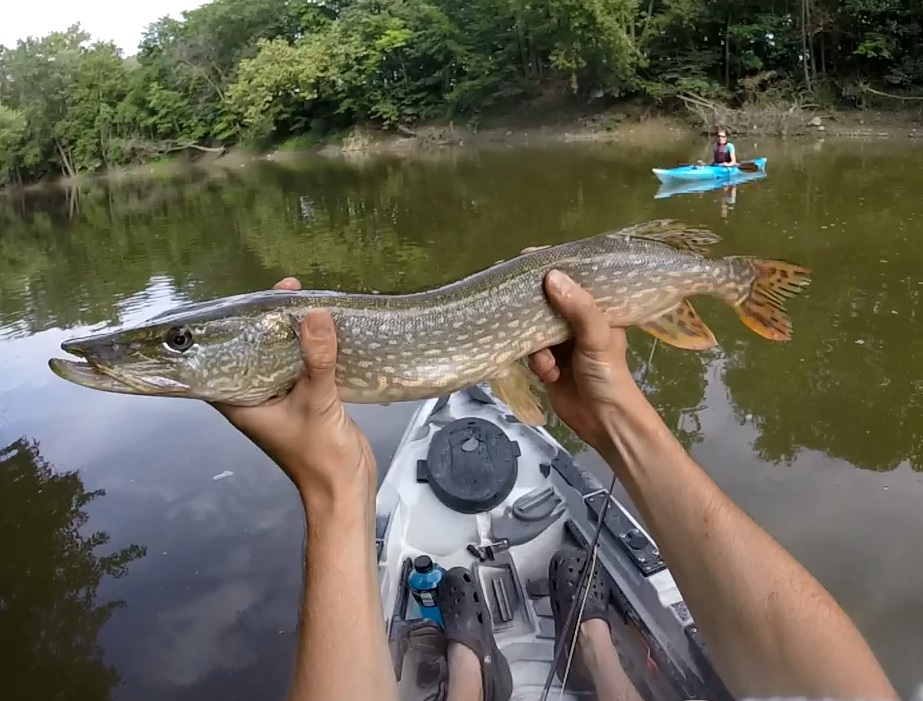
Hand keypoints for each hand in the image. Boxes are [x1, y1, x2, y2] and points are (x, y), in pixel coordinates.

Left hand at [212, 277, 375, 506]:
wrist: (346, 489)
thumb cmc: (319, 456)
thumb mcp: (317, 403)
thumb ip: (317, 360)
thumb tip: (315, 314)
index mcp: (242, 403)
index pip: (219, 361)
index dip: (226, 331)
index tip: (242, 302)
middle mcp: (257, 399)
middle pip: (253, 353)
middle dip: (266, 324)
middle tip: (284, 292)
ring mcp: (282, 400)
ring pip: (281, 359)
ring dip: (292, 335)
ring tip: (304, 301)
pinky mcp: (307, 401)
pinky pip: (303, 368)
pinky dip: (311, 350)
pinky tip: (325, 329)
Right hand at [525, 269, 639, 450]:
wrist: (603, 420)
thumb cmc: (608, 375)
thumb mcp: (597, 336)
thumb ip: (578, 307)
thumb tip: (551, 276)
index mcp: (595, 309)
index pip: (572, 279)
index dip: (552, 267)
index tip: (527, 257)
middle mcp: (576, 322)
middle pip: (547, 302)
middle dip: (534, 307)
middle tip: (515, 299)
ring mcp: (561, 343)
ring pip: (534, 329)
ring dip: (537, 345)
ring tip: (548, 359)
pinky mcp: (547, 363)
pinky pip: (531, 353)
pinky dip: (537, 363)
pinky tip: (549, 374)